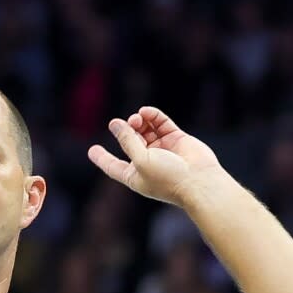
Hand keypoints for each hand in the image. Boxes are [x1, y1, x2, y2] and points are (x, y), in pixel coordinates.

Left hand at [88, 107, 225, 207]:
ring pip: (146, 131)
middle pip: (130, 142)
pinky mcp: (176, 139)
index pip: (114, 166)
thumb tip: (114, 123)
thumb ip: (127, 140)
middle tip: (126, 123)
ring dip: (138, 122)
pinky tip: (146, 112)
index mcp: (136, 176)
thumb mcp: (141, 159)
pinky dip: (153, 116)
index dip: (103, 158)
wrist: (199, 180)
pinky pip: (161, 124)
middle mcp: (148, 163)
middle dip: (125, 131)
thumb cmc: (168, 177)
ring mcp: (163, 150)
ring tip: (137, 118)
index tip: (92, 150)